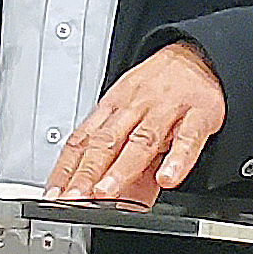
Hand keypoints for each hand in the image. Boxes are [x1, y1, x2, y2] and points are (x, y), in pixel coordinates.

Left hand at [44, 42, 225, 205]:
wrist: (197, 56)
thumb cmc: (158, 87)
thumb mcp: (130, 112)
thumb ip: (117, 155)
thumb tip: (98, 194)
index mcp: (112, 108)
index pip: (81, 140)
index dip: (65, 168)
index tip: (54, 193)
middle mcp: (134, 108)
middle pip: (105, 143)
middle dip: (86, 172)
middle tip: (73, 197)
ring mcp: (166, 111)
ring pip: (141, 141)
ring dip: (121, 169)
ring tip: (106, 192)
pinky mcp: (198, 115)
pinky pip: (188, 138)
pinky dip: (177, 159)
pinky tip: (167, 178)